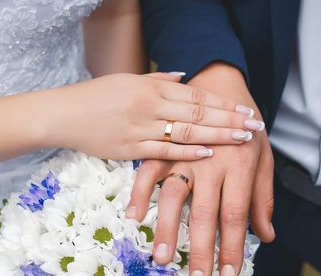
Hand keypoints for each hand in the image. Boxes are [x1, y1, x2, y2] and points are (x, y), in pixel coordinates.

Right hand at [44, 72, 260, 160]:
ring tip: (241, 139)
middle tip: (255, 125)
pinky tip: (208, 153)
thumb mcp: (128, 79)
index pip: (196, 95)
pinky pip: (164, 151)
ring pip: (187, 131)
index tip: (245, 109)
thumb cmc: (96, 96)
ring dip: (217, 135)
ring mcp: (140, 127)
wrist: (65, 114)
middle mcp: (150, 105)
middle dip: (230, 119)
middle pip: (198, 112)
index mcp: (150, 87)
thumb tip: (184, 76)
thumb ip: (158, 80)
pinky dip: (187, 152)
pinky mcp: (130, 148)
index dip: (223, 103)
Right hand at [126, 64, 274, 275]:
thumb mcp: (263, 158)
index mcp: (240, 166)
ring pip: (174, 197)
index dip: (232, 247)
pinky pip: (147, 173)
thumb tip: (267, 236)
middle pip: (206, 213)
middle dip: (202, 250)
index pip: (236, 215)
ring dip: (168, 229)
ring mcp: (184, 155)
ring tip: (162, 259)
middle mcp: (211, 163)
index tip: (228, 275)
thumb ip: (264, 197)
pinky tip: (133, 219)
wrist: (221, 81)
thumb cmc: (246, 125)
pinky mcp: (163, 147)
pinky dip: (139, 195)